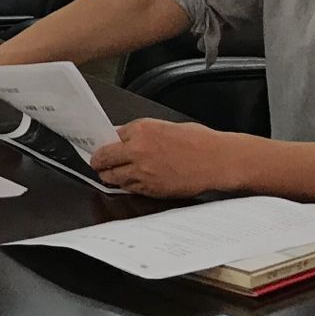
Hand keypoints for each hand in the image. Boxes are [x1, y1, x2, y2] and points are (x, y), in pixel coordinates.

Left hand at [88, 118, 238, 198]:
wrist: (217, 160)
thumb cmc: (198, 141)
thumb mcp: (165, 126)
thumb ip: (142, 133)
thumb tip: (124, 138)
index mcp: (141, 129)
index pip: (109, 137)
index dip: (105, 143)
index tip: (102, 147)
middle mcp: (137, 150)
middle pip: (103, 159)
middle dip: (98, 162)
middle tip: (98, 163)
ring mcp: (142, 171)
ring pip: (112, 178)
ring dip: (110, 176)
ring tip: (111, 174)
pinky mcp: (150, 188)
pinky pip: (129, 189)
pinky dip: (126, 186)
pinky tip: (130, 182)